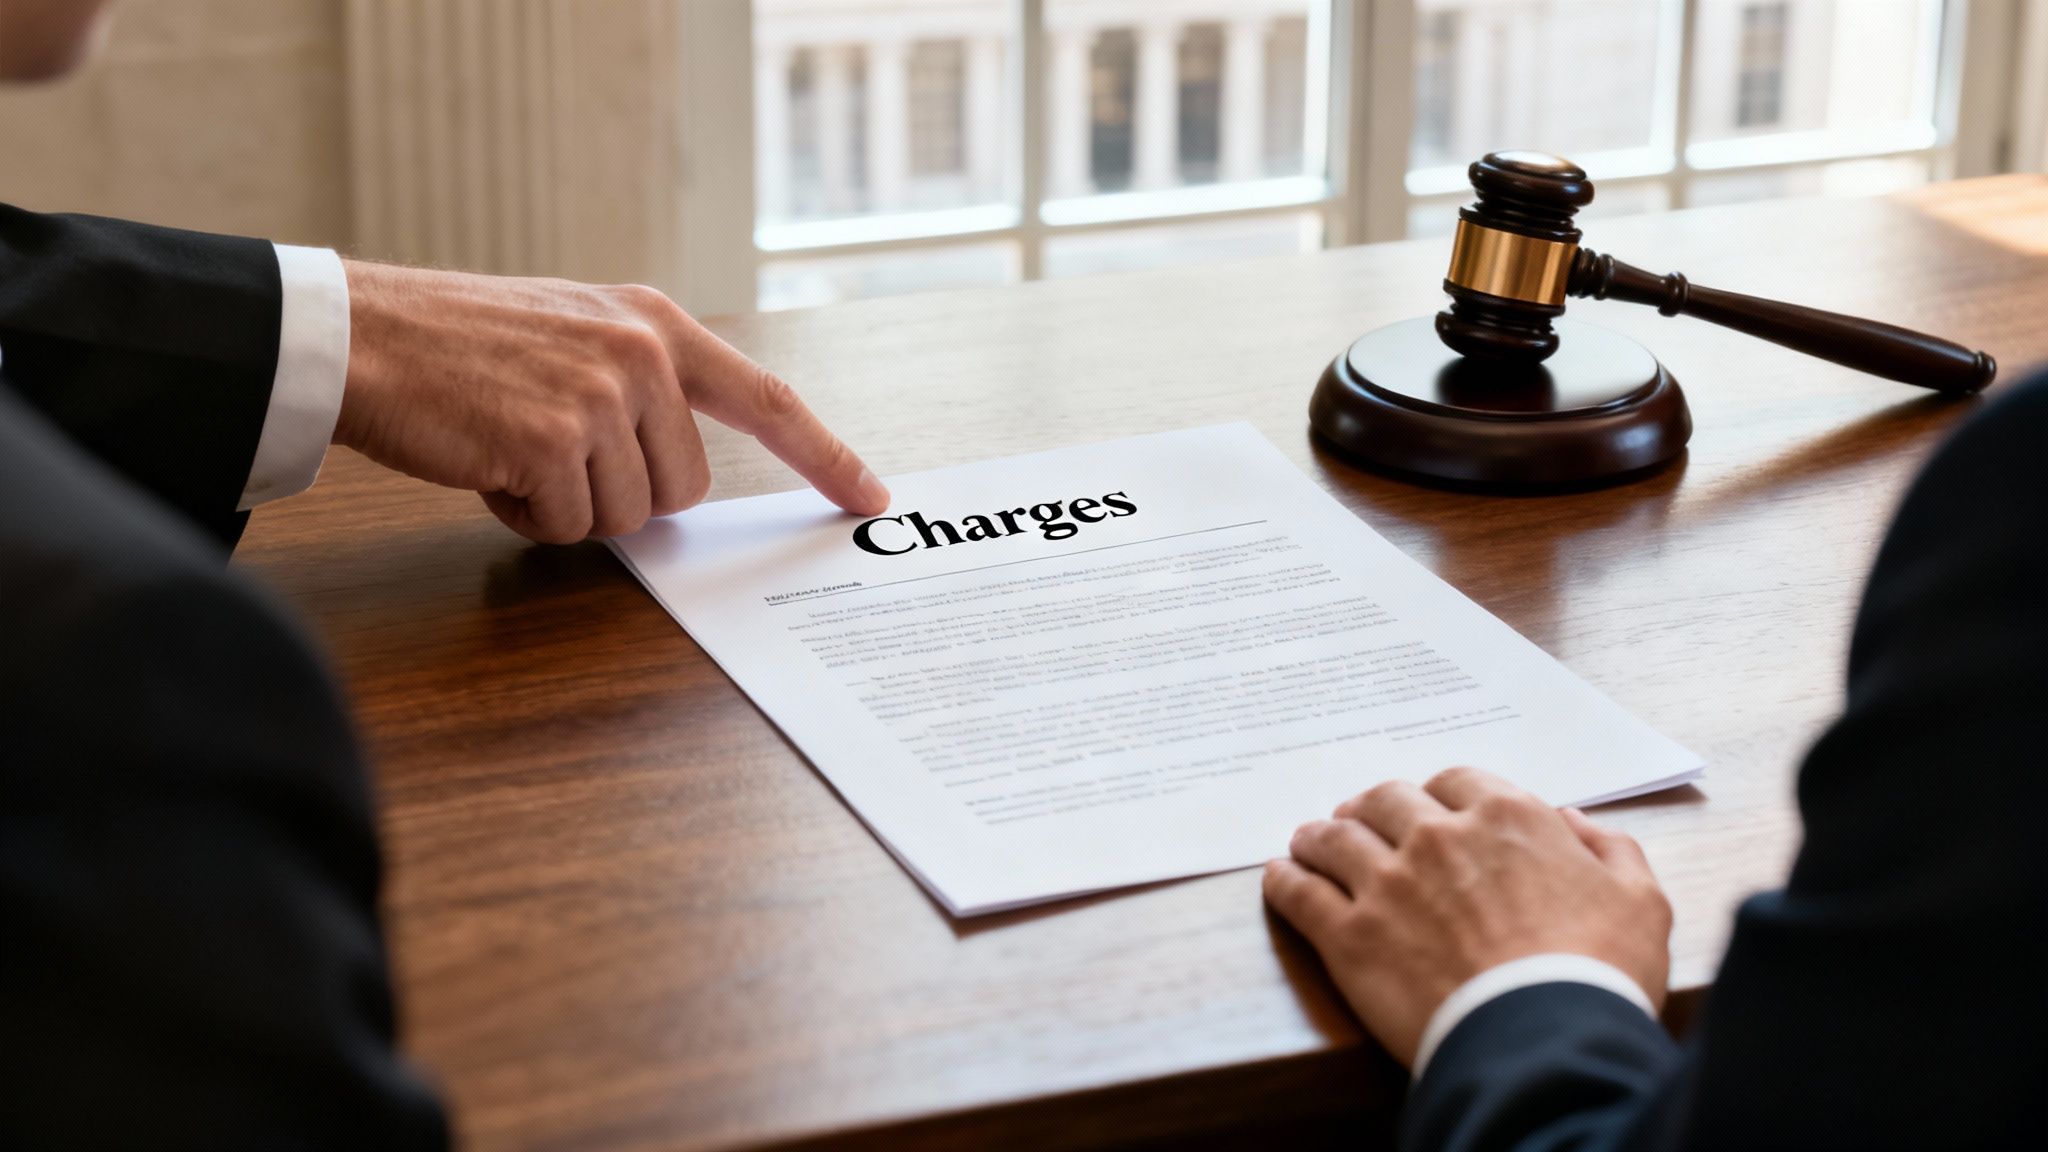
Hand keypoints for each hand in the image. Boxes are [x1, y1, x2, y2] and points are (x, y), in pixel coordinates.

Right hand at [334, 261, 889, 542]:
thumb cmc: (460, 346)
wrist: (365, 334)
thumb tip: (678, 483)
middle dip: (621, 495)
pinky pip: (566, 528)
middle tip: (549, 450)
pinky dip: (523, 515)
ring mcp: (602, 394)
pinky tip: (487, 463)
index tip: (871, 494)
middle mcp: (642, 352)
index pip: (768, 399)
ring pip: (627, 517)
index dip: (826, 455)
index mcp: (656, 324)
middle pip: (684, 490)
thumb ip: (641, 389)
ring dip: (566, 506)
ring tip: (510, 445)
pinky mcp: (554, 439)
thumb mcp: (574, 336)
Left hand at [1263, 767, 1670, 1067]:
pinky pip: (1299, 892)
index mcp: (1506, 817)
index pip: (1455, 781)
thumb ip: (1609, 849)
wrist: (1547, 1037)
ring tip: (1308, 843)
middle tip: (1358, 822)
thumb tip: (1575, 824)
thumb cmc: (1599, 972)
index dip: (1437, 796)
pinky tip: (1279, 877)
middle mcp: (1437, 836)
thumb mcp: (1640, 900)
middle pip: (1385, 800)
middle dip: (1371, 809)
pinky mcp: (1349, 935)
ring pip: (1333, 838)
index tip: (1426, 810)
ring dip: (1319, 836)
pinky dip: (1284, 879)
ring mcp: (1386, 882)